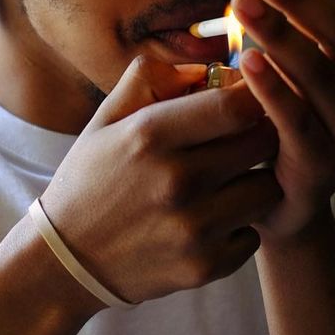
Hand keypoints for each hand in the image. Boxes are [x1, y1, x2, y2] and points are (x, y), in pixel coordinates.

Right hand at [41, 56, 281, 305]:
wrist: (66, 262)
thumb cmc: (91, 180)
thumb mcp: (105, 119)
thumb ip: (152, 79)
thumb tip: (207, 68)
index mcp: (150, 134)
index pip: (235, 105)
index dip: (255, 96)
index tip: (251, 99)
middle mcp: (176, 180)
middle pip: (263, 142)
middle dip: (261, 133)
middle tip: (245, 138)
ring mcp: (193, 227)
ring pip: (267, 189)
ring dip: (255, 182)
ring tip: (228, 183)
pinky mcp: (205, 266)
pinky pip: (254, 235)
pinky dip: (239, 228)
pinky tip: (212, 222)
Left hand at [230, 0, 334, 245]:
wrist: (274, 202)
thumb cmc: (281, 120)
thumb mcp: (300, 62)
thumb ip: (318, 13)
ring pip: (320, 72)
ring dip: (279, 32)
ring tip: (241, 2)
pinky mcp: (321, 165)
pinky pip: (297, 119)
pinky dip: (272, 86)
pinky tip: (245, 59)